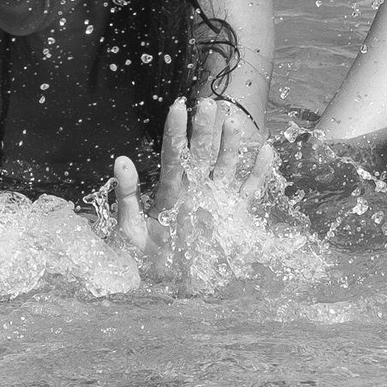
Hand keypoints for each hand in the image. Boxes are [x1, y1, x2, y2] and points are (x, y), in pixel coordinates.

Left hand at [111, 97, 274, 253]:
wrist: (167, 283)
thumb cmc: (144, 255)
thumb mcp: (129, 226)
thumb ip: (126, 194)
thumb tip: (120, 160)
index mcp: (170, 191)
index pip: (174, 155)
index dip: (176, 131)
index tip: (178, 106)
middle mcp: (195, 190)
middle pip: (201, 154)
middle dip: (204, 129)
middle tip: (207, 102)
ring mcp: (216, 200)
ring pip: (225, 167)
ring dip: (230, 145)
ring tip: (232, 120)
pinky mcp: (233, 215)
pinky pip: (249, 191)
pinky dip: (259, 173)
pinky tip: (266, 151)